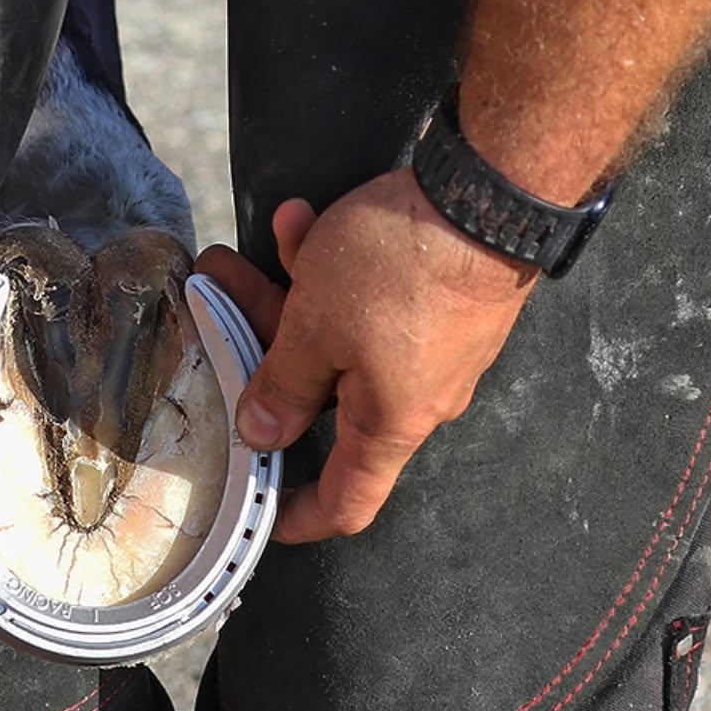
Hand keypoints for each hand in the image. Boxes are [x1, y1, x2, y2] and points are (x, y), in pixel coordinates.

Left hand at [196, 168, 536, 543]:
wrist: (493, 193)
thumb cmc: (405, 267)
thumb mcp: (317, 325)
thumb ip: (283, 383)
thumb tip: (262, 434)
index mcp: (389, 423)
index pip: (346, 502)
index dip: (300, 517)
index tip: (262, 512)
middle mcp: (417, 396)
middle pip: (323, 396)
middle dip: (263, 349)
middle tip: (217, 300)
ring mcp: (433, 349)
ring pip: (340, 336)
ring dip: (291, 296)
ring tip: (251, 249)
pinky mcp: (442, 304)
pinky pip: (373, 302)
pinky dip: (334, 270)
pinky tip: (302, 222)